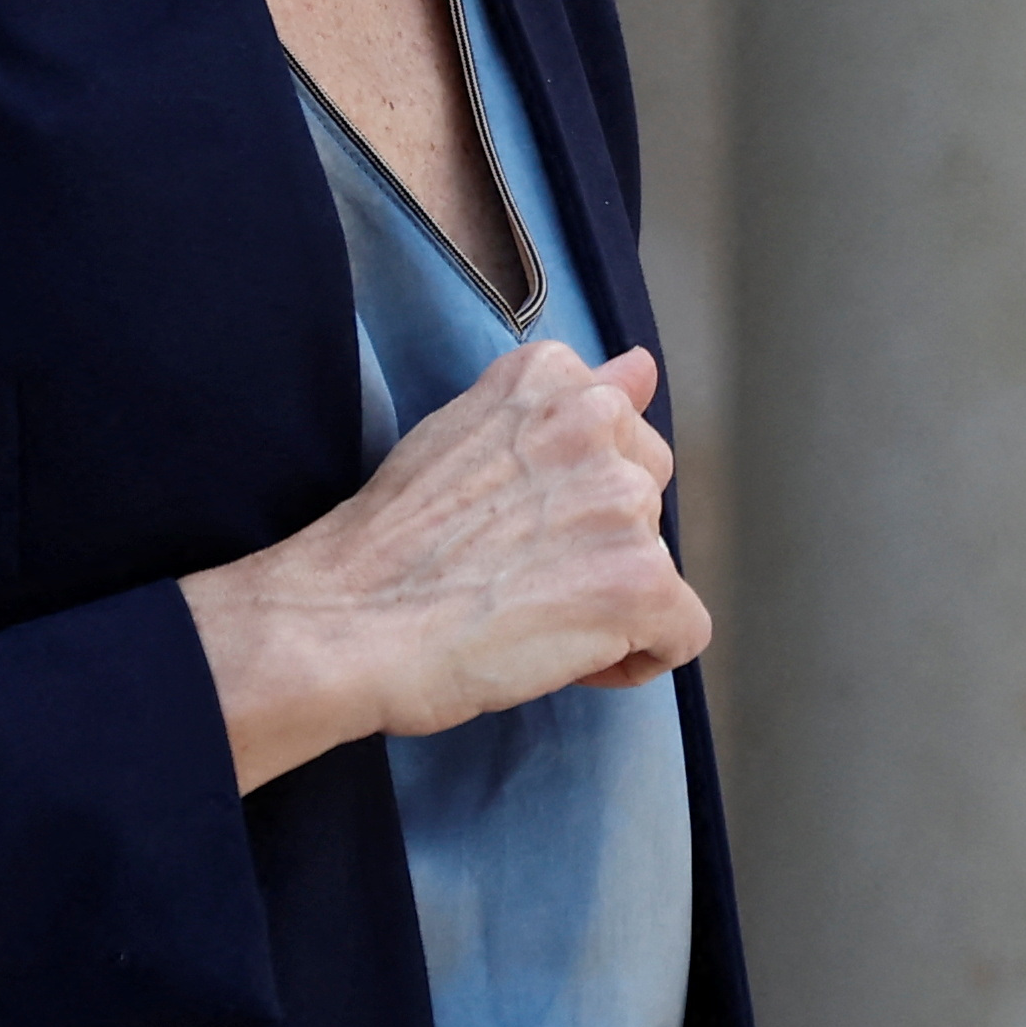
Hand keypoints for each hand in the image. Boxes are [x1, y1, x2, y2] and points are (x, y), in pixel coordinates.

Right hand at [177, 341, 705, 793]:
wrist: (343, 623)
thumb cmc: (387, 545)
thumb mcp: (468, 435)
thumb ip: (563, 403)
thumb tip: (642, 366)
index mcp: (552, 378)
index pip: (616, 434)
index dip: (568, 496)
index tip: (511, 525)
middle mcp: (597, 422)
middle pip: (647, 495)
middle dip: (600, 542)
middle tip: (515, 575)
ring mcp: (623, 500)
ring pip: (659, 565)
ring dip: (608, 602)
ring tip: (525, 617)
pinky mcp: (641, 581)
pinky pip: (682, 633)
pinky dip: (633, 660)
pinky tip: (563, 659)